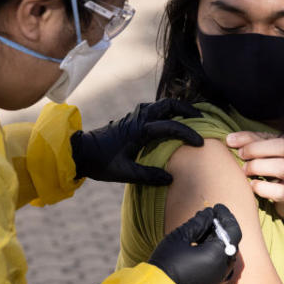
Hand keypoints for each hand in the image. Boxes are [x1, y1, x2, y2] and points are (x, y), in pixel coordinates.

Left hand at [70, 99, 203, 184]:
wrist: (81, 151)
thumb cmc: (102, 163)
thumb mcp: (125, 173)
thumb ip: (149, 176)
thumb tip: (171, 179)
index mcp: (140, 130)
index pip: (171, 126)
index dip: (188, 134)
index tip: (200, 144)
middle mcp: (140, 117)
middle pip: (169, 104)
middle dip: (188, 110)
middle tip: (202, 120)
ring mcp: (135, 115)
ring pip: (162, 104)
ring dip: (178, 108)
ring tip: (191, 119)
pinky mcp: (132, 118)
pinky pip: (155, 108)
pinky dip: (168, 111)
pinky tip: (172, 122)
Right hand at [148, 204, 241, 283]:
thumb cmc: (167, 263)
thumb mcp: (181, 237)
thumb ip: (198, 223)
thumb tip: (209, 214)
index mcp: (218, 255)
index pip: (232, 230)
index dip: (226, 216)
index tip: (216, 206)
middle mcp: (224, 269)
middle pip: (230, 242)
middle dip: (221, 227)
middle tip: (209, 215)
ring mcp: (219, 280)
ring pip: (225, 254)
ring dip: (218, 240)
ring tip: (203, 228)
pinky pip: (220, 266)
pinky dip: (215, 253)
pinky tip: (202, 246)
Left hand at [225, 131, 283, 224]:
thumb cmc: (282, 173)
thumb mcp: (274, 154)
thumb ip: (256, 143)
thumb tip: (231, 139)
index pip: (273, 136)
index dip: (249, 137)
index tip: (230, 140)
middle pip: (281, 147)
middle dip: (255, 149)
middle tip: (240, 155)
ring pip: (281, 167)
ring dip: (257, 167)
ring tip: (245, 170)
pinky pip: (278, 191)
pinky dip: (262, 187)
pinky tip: (253, 185)